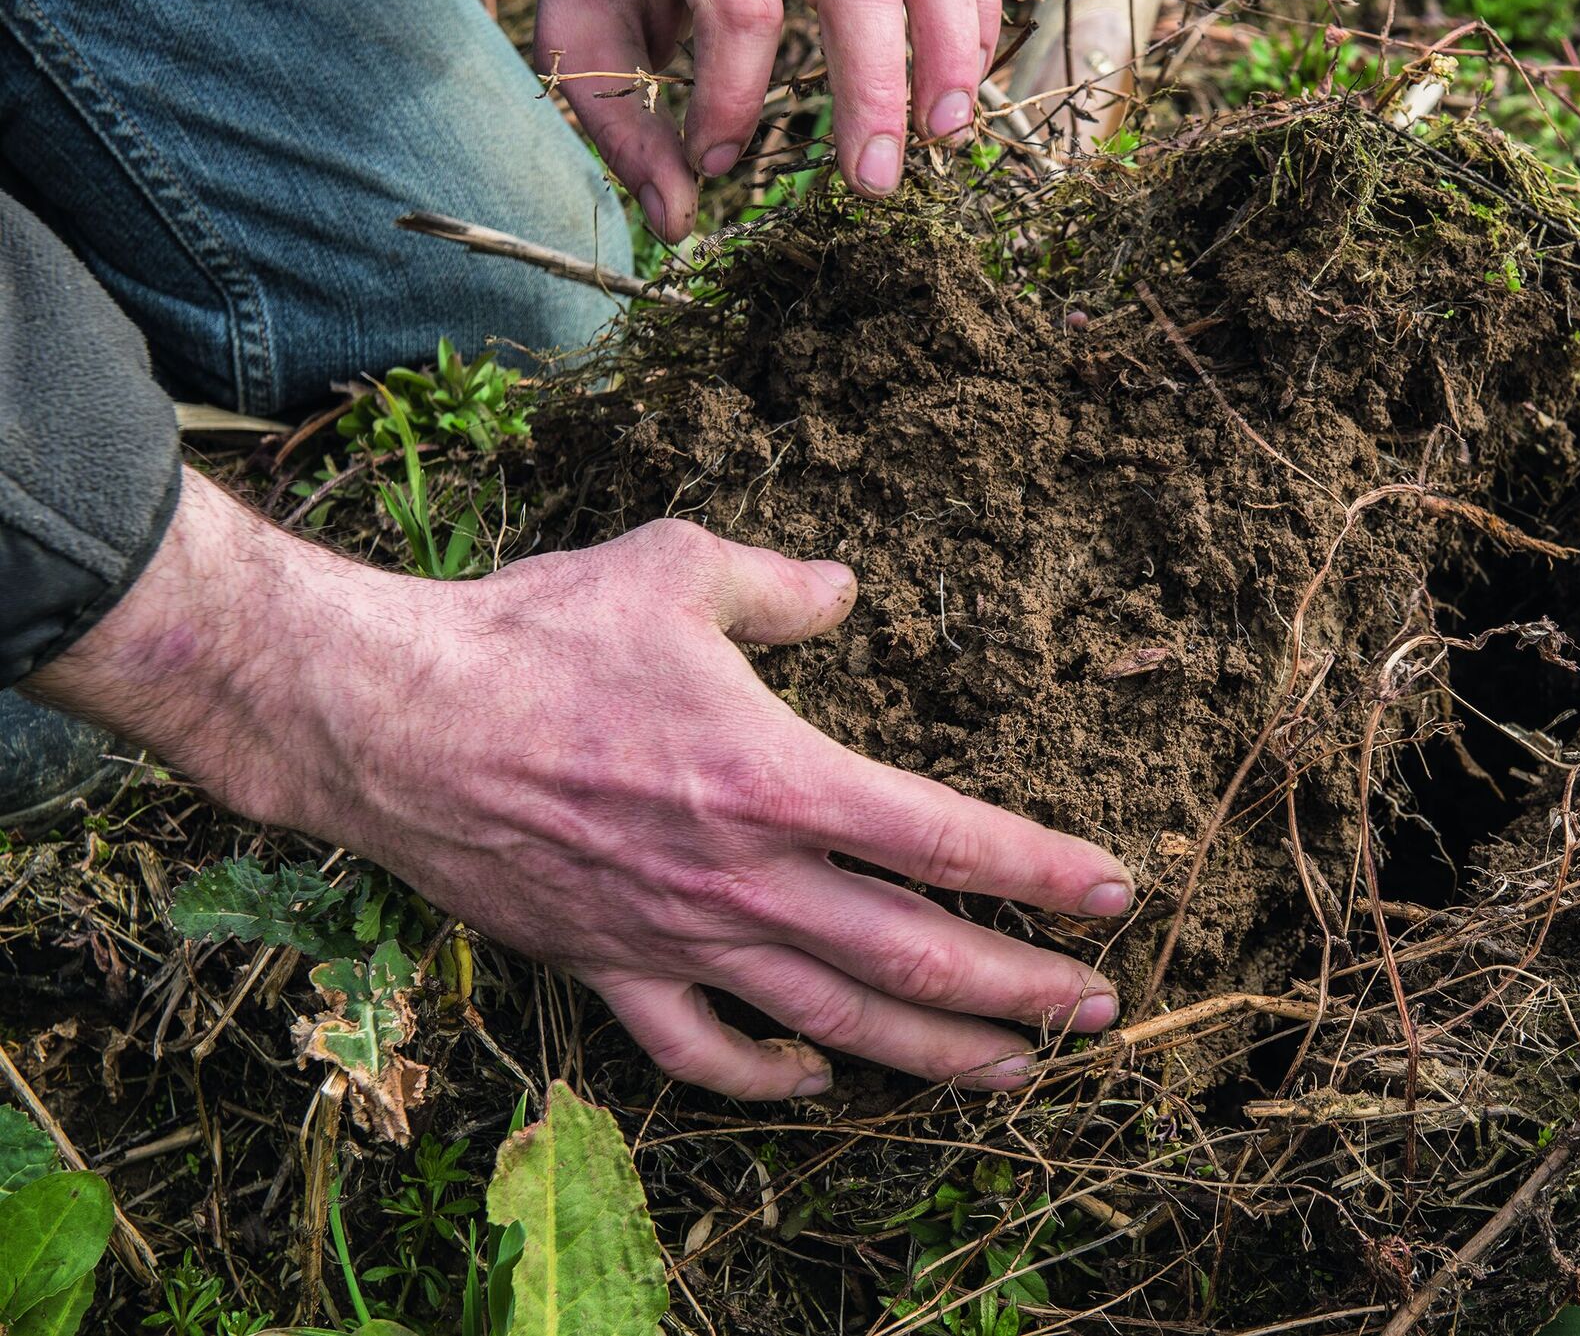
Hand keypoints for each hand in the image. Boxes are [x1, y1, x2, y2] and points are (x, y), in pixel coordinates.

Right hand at [27, 472, 1131, 1098]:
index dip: (1041, 872)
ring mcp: (677, 936)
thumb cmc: (538, 633)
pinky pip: (699, 1049)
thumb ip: (782, 585)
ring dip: (932, 1052)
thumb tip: (846, 589)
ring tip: (1012, 1070)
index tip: (1113, 895)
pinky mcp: (607, 967)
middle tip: (1097, 1008)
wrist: (394, 717)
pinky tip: (817, 1083)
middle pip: (913, 956)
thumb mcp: (677, 568)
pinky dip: (766, 1079)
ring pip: (832, 1022)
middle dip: (1019, 989)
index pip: (947, 839)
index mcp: (779, 777)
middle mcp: (744, 877)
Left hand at [535, 0, 1002, 239]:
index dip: (734, 96)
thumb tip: (678, 219)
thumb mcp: (581, 22)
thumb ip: (621, 119)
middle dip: (874, 91)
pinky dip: (972, 12)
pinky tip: (960, 85)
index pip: (741, 3)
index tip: (713, 162)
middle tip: (872, 184)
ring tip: (945, 137)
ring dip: (951, 48)